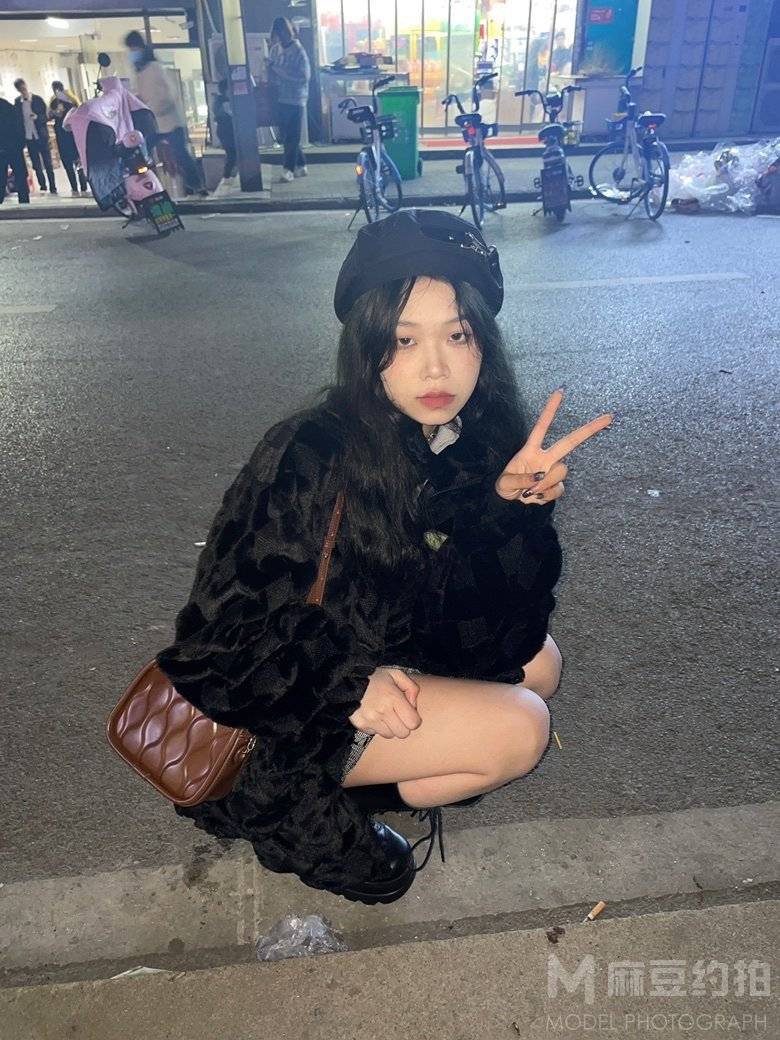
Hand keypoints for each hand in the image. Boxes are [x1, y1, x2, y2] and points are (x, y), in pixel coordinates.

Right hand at [348, 667, 421, 738]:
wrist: (347, 680)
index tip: (408, 713)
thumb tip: (414, 706)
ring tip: (384, 714)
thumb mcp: (396, 674)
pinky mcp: (360, 725)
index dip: (414, 719)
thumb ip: (411, 688)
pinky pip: (375, 733)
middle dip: (403, 725)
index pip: (413, 723)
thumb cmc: (375, 677)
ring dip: (390, 727)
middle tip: (397, 715)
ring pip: (389, 735)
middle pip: (403, 733)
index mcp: (393, 698)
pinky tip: (374, 715)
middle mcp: (381, 711)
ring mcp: (370, 720)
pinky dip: (377, 727)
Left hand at [494, 387, 613, 503]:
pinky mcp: (556, 486)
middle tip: (609, 417)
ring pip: (561, 471)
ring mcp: (552, 471)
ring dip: (546, 483)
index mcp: (531, 450)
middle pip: (570, 441)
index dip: (550, 410)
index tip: (560, 391)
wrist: (511, 505)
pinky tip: (535, 496)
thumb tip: (539, 478)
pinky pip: (558, 490)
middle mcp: (545, 458)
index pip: (542, 427)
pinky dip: (546, 496)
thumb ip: (520, 480)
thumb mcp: (504, 484)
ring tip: (530, 491)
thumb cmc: (506, 487)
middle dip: (589, 429)